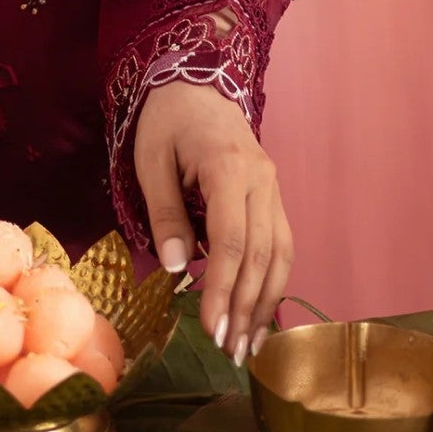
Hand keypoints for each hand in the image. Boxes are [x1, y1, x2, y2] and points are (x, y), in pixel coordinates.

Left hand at [134, 80, 292, 364]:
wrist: (197, 81)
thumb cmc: (167, 119)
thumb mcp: (151, 160)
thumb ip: (165, 213)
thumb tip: (177, 270)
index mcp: (229, 169)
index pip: (232, 242)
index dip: (223, 290)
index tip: (211, 329)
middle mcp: (263, 181)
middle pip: (261, 255)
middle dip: (245, 307)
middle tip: (228, 350)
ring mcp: (274, 188)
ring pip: (280, 255)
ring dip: (265, 303)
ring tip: (248, 345)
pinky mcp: (275, 196)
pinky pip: (281, 245)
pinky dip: (273, 282)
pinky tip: (260, 311)